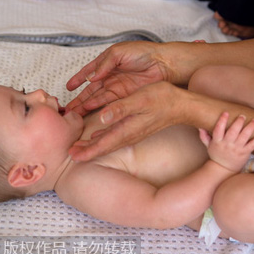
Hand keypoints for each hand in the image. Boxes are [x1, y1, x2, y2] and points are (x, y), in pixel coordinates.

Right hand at [66, 40, 171, 114]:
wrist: (164, 63)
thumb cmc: (144, 52)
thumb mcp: (119, 52)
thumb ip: (104, 64)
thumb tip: (90, 77)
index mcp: (108, 62)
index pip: (89, 71)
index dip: (78, 79)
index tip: (68, 87)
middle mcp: (111, 76)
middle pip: (91, 89)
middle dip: (79, 98)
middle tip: (68, 107)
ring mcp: (118, 87)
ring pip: (98, 98)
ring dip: (86, 105)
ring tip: (75, 112)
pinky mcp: (125, 96)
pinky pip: (109, 103)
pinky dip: (99, 107)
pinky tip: (90, 111)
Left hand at [68, 81, 185, 160]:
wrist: (183, 105)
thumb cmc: (163, 99)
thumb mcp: (140, 99)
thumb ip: (120, 108)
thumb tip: (102, 117)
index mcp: (127, 128)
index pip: (103, 144)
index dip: (87, 150)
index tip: (72, 154)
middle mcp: (130, 133)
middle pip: (104, 147)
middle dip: (87, 152)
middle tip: (70, 154)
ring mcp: (134, 132)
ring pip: (109, 143)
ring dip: (94, 146)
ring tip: (80, 148)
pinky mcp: (137, 127)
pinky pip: (116, 137)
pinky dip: (104, 139)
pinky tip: (100, 136)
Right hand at [200, 112, 253, 172]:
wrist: (224, 169)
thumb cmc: (216, 155)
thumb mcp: (208, 146)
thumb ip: (204, 136)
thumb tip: (199, 126)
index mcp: (218, 141)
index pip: (218, 129)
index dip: (222, 121)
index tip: (226, 112)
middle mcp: (227, 145)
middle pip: (233, 132)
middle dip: (238, 123)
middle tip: (242, 116)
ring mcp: (237, 149)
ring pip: (244, 136)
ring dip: (250, 128)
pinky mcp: (245, 153)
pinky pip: (253, 145)